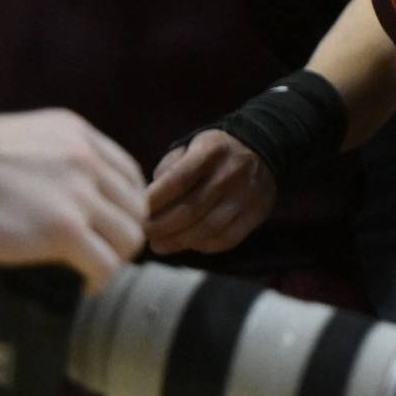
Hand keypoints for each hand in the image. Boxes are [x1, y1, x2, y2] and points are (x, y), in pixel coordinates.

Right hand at [0, 109, 145, 286]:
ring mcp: (78, 195)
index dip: (125, 204)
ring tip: (93, 269)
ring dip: (115, 257)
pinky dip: (100, 279)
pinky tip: (85, 285)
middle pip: (134, 207)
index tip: (109, 224)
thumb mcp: (22, 137)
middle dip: (123, 233)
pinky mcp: (64, 230)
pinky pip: (104, 263)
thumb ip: (52, 154)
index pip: (128, 174)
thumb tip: (63, 184)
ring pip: (128, 236)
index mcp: (77, 135)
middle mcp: (87, 160)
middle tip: (102, 252)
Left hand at [142, 128, 276, 255]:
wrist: (261, 150)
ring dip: (177, 242)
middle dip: (159, 227)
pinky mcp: (257, 212)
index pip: (177, 180)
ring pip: (207, 229)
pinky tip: (187, 243)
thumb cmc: (210, 155)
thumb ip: (167, 172)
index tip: (134, 213)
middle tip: (141, 234)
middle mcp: (232, 172)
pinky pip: (226, 239)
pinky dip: (201, 246)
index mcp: (212, 150)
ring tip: (158, 244)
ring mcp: (248, 194)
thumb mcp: (188, 149)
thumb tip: (146, 206)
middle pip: (190, 210)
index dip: (153, 202)